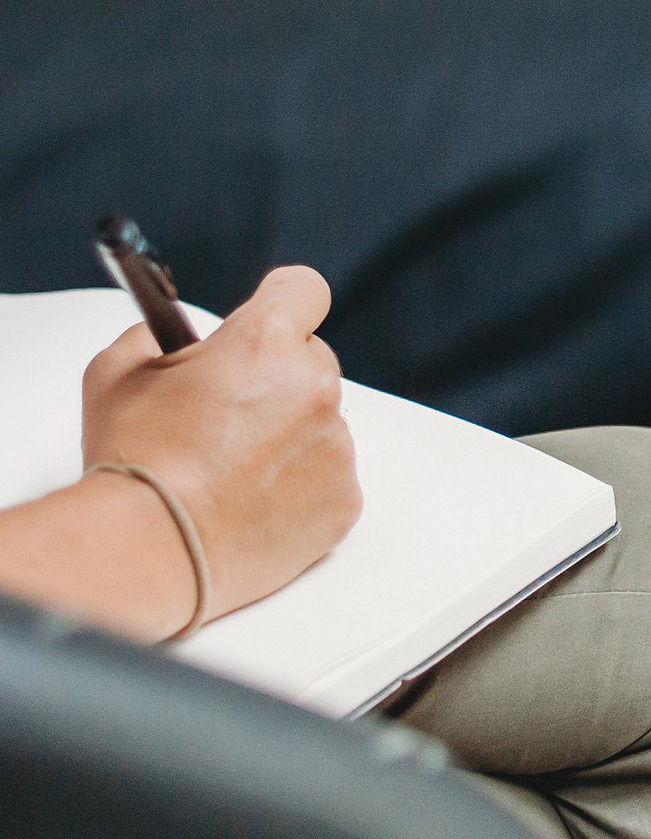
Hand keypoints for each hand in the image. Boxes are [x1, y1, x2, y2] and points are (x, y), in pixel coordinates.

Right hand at [82, 266, 363, 619]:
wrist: (152, 548)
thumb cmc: (136, 461)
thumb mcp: (117, 372)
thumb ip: (154, 336)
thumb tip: (170, 334)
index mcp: (265, 342)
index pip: (303, 290)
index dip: (281, 301)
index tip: (268, 316)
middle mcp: (315, 388)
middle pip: (312, 360)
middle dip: (276, 376)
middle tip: (227, 411)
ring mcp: (337, 446)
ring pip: (322, 421)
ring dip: (288, 433)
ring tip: (231, 467)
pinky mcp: (345, 498)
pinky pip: (328, 475)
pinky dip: (299, 483)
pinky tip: (251, 499)